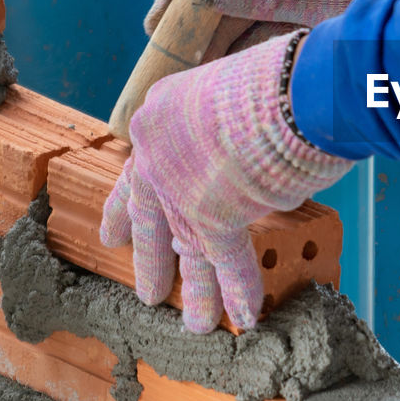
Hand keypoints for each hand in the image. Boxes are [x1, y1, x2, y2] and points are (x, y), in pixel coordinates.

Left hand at [99, 32, 350, 332]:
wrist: (285, 88)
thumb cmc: (273, 75)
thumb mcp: (230, 90)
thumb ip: (227, 125)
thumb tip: (254, 144)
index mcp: (160, 115)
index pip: (139, 170)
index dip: (127, 207)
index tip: (114, 234)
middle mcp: (158, 157)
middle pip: (150, 219)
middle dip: (150, 259)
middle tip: (147, 292)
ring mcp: (181, 192)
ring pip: (188, 250)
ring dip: (198, 292)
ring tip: (196, 325)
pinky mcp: (214, 219)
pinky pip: (229, 262)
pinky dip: (241, 290)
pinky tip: (246, 317)